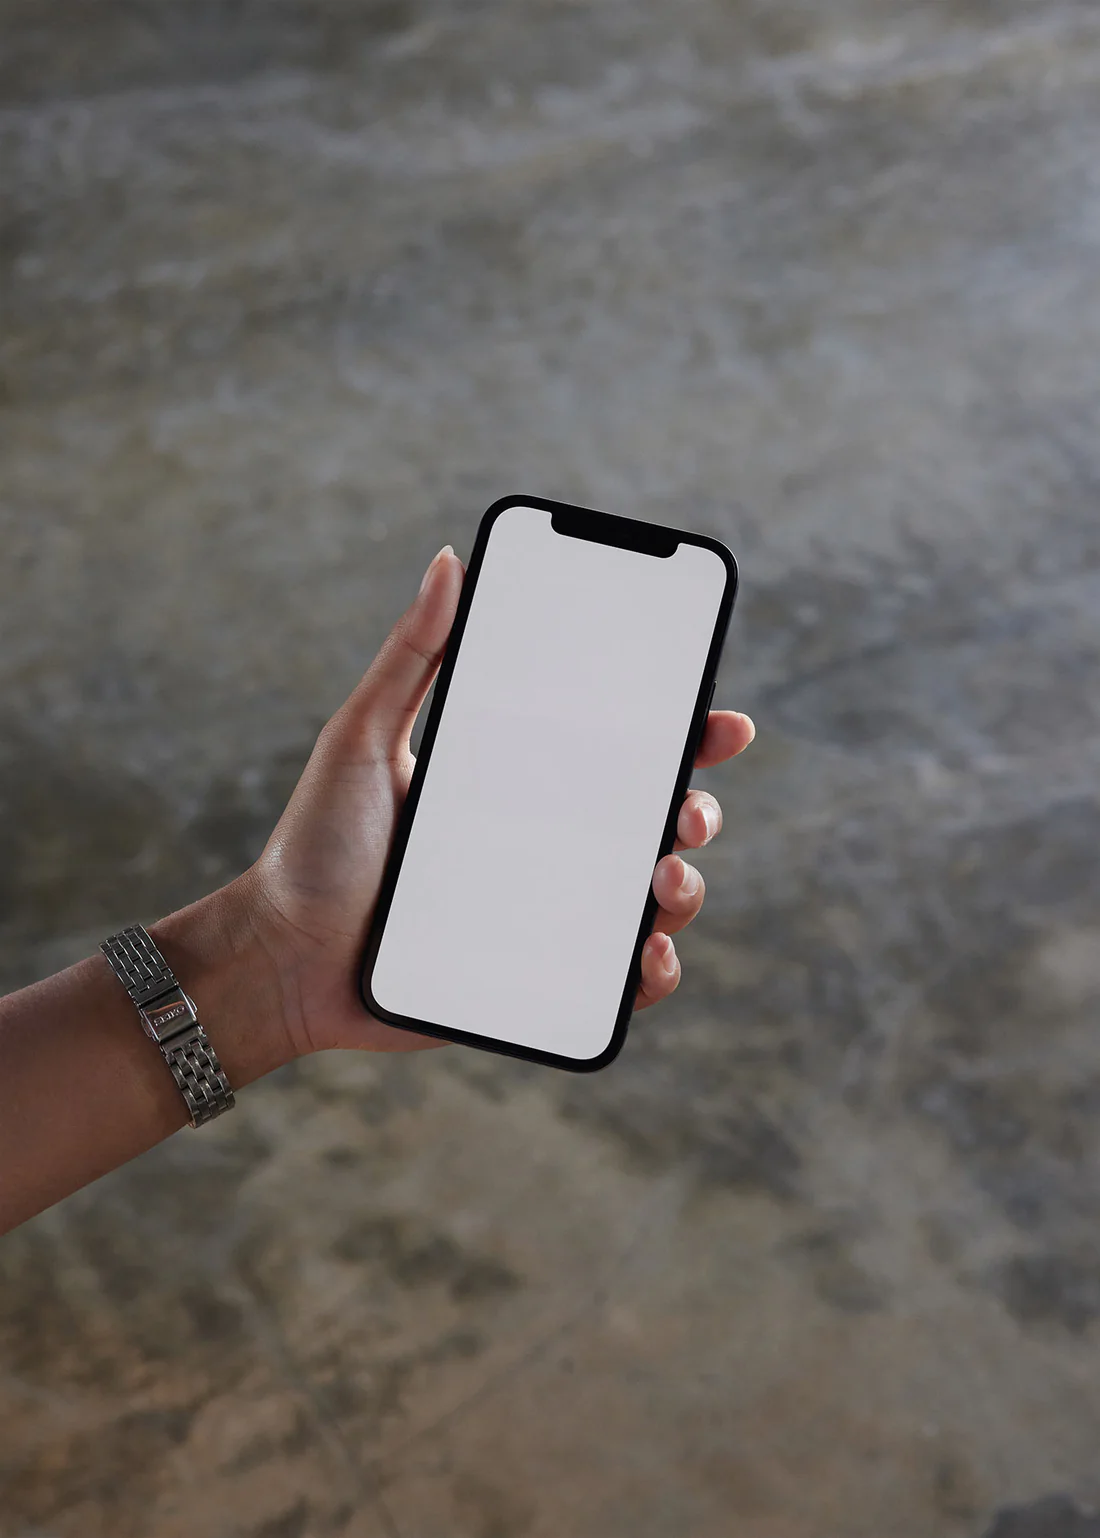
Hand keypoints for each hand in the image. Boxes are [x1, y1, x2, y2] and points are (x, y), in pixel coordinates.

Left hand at [248, 545, 754, 1058]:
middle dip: (695, 810)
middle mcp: (542, 846)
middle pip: (650, 822)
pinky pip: (616, 979)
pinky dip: (649, 970)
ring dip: (684, 887)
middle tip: (686, 810)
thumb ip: (410, 655)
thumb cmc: (316, 848)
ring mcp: (545, 913)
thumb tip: (449, 561)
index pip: (614, 752)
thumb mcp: (361, 737)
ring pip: (649, 899)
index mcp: (514, 784)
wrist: (282, 959)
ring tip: (666, 880)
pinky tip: (645, 955)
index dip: (680, 736)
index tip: (719, 722)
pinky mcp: (537, 980)